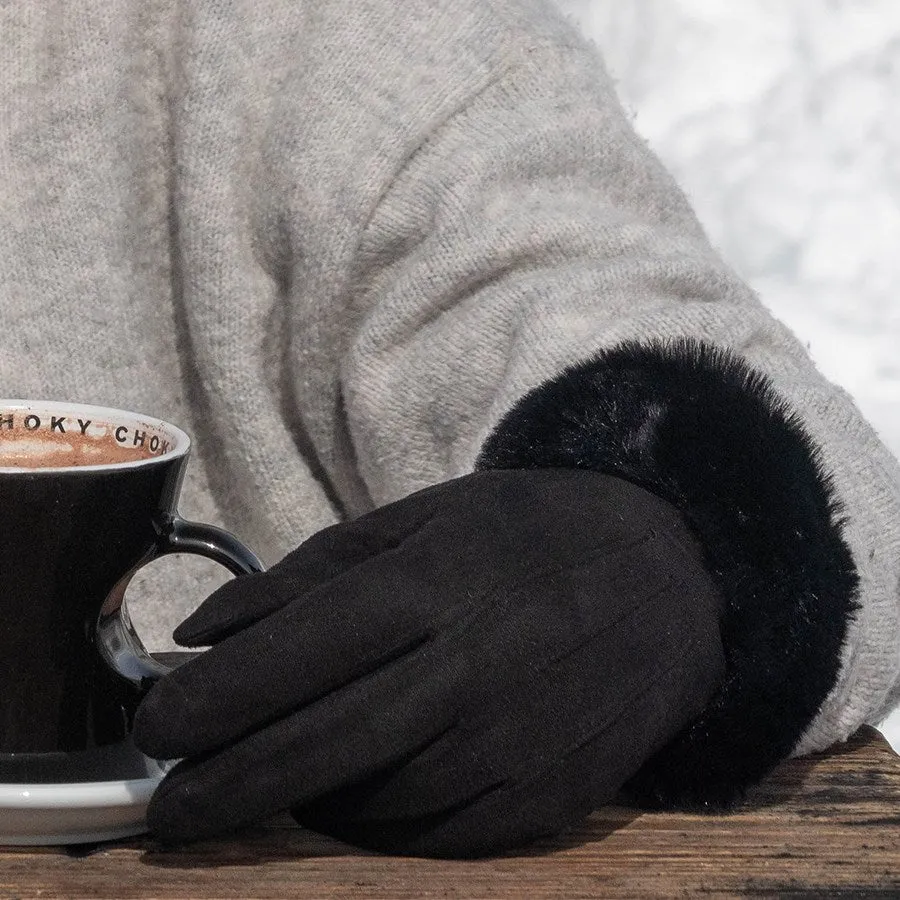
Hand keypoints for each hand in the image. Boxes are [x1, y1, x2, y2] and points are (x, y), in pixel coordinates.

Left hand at [134, 468, 724, 857]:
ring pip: (377, 803)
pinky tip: (355, 798)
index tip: (157, 728)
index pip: (301, 653)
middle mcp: (477, 668)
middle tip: (168, 809)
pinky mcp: (554, 795)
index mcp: (439, 583)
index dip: (215, 699)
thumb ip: (313, 571)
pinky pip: (442, 836)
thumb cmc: (530, 534)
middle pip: (324, 746)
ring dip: (304, 801)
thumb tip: (206, 629)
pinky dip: (380, 825)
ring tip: (269, 782)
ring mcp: (520, 740)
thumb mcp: (425, 518)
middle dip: (229, 786)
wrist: (670, 575)